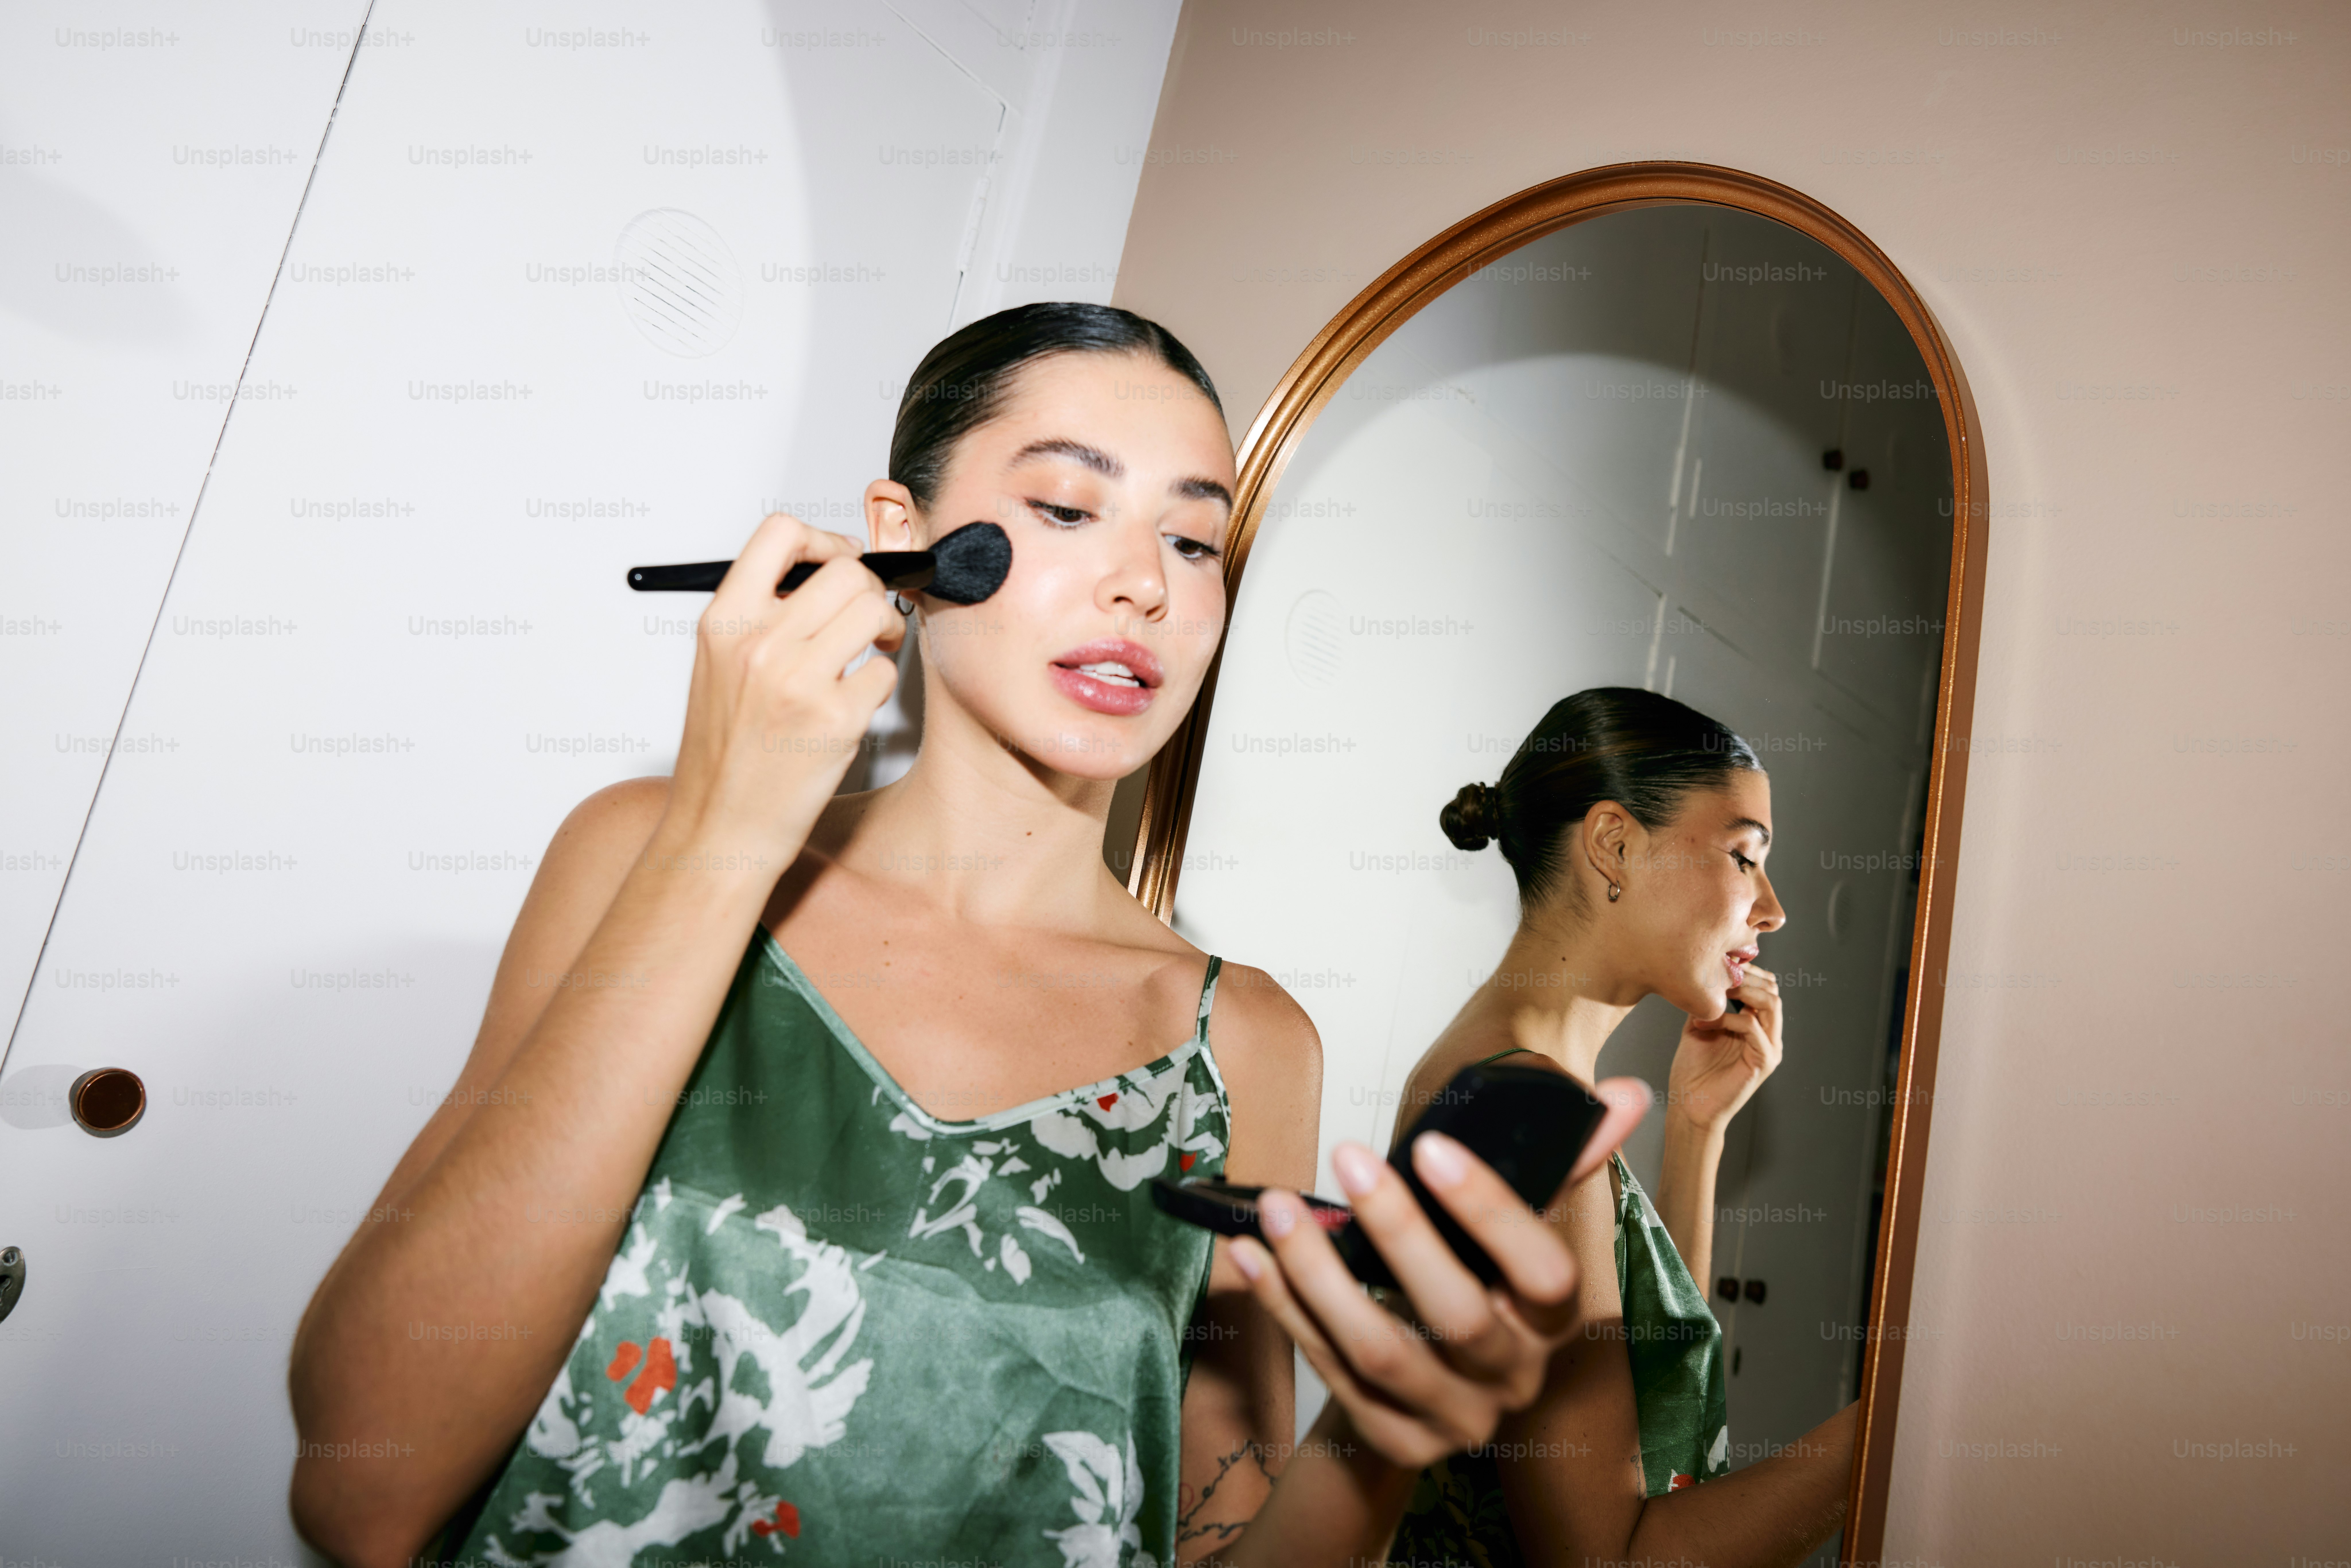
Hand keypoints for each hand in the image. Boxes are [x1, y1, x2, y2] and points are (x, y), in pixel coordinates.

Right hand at [660, 513, 904, 863]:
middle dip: (869, 589)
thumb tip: (822, 572)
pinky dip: (878, 686)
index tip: (835, 560)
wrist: (718, 826)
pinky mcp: (836, 721)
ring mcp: (799, 681)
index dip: (822, 538)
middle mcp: (759, 644)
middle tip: (867, 616)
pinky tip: (852, 705)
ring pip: (876, 613)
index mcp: (724, 622)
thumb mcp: (718, 665)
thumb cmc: (723, 753)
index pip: (780, 533)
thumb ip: (761, 614)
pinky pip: (885, 674)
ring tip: (870, 651)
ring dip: (884, 629)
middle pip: (846, 571)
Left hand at [1227, 1079, 1648, 1468]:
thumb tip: (1627, 1093)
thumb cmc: (1477, 1289)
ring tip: (1278, 1209)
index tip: (1431, 1146)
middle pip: (1457, 1313)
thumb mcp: (1517, 1236)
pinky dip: (1285, 1308)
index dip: (1492, 1212)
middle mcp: (1512, 1377)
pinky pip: (1329, 1372)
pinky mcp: (1394, 1441)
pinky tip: (1250, 1253)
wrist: (1433, 1397)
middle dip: (1399, 1232)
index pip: (1543, 1271)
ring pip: (1381, 1351)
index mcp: (1552, 1321)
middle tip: (1347, 1155)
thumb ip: (1565, 1164)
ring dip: (1320, 1275)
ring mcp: (1453, 1418)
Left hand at [1667, 963, 1783, 1133]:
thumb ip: (1709, 1002)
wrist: (1690, 1104)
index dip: (1746, 971)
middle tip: (1719, 974)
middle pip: (1772, 990)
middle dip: (1746, 976)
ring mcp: (1769, 1048)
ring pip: (1771, 1003)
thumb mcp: (1699, 1025)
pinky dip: (1730, 1018)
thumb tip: (1705, 973)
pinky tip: (1706, 1022)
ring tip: (1716, 992)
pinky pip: (1755, 1028)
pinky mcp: (1764, 1062)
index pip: (1765, 986)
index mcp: (1755, 1025)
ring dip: (1743, 991)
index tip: (1720, 963)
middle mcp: (1767, 1035)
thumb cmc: (1693, 1069)